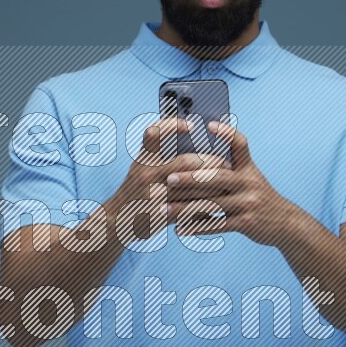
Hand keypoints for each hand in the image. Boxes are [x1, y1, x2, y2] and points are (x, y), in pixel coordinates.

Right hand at [108, 115, 217, 241]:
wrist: (118, 222)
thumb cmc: (137, 192)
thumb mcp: (142, 170)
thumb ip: (163, 159)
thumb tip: (200, 148)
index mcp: (142, 159)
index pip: (153, 133)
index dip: (172, 125)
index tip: (192, 125)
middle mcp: (145, 174)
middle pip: (185, 162)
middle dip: (210, 161)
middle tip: (225, 162)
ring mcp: (152, 195)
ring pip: (192, 186)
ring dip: (213, 184)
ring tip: (227, 182)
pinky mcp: (160, 214)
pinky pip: (190, 207)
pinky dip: (205, 205)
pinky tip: (217, 203)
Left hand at [162, 120, 287, 246]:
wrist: (286, 224)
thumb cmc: (260, 199)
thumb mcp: (252, 179)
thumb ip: (232, 169)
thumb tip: (202, 159)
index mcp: (248, 169)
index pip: (240, 145)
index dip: (227, 133)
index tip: (209, 125)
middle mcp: (249, 183)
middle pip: (217, 177)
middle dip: (191, 178)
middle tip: (169, 178)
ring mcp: (248, 203)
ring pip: (212, 204)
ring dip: (186, 208)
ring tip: (166, 210)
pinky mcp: (247, 223)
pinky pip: (218, 224)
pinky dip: (197, 227)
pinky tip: (181, 229)